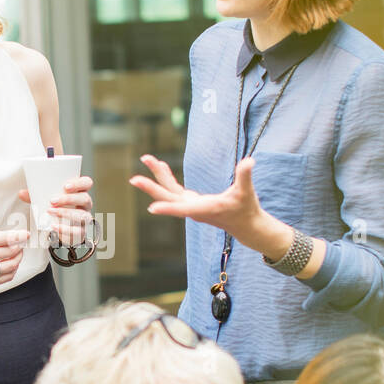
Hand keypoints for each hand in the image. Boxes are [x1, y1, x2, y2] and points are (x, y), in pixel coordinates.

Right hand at [0, 229, 30, 290]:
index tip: (25, 235)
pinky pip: (5, 278)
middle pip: (11, 252)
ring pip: (10, 267)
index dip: (19, 236)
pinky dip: (12, 271)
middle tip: (21, 244)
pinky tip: (11, 266)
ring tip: (17, 255)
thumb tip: (10, 237)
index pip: (5, 238)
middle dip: (20, 247)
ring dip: (18, 260)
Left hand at [18, 175, 93, 245]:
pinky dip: (65, 229)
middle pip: (85, 198)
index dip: (79, 183)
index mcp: (79, 192)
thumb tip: (22, 193)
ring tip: (50, 212)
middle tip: (52, 201)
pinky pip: (77, 231)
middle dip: (69, 199)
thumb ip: (36, 195)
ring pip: (82, 215)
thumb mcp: (46, 200)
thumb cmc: (55, 208)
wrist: (60, 228)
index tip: (65, 186)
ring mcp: (85, 218)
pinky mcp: (81, 232)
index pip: (87, 183)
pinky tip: (54, 227)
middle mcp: (85, 204)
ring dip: (66, 213)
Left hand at [129, 154, 274, 251]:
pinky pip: (173, 190)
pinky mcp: (192, 202)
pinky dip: (166, 178)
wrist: (245, 225)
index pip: (183, 209)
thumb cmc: (246, 209)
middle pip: (168, 198)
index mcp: (205, 209)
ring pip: (168, 192)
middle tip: (134, 179)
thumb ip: (245, 176)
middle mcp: (193, 209)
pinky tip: (160, 165)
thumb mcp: (246, 192)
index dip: (168, 209)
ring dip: (157, 176)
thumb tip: (249, 161)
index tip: (151, 208)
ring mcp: (190, 206)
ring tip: (146, 158)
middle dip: (151, 188)